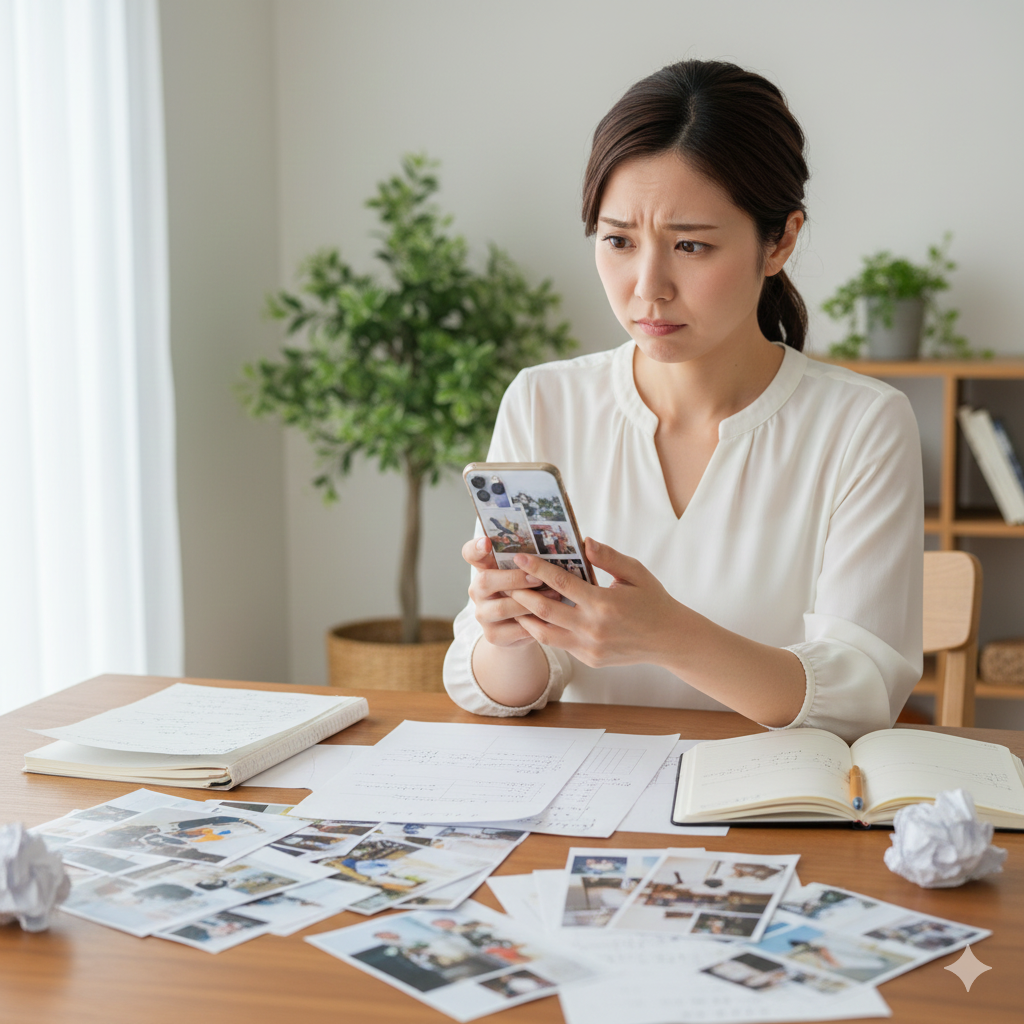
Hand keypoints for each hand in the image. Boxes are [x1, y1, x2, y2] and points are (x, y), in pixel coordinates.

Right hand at [461, 536, 556, 648]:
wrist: (519, 629)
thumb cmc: (529, 591)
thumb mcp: (527, 573)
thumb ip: (532, 560)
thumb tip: (568, 545)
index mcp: (484, 568)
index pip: (470, 553)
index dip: (476, 547)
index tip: (487, 542)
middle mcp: (477, 590)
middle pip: (485, 580)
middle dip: (514, 578)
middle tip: (538, 578)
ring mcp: (482, 614)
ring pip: (502, 607)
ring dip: (529, 603)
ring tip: (554, 597)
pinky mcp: (493, 635)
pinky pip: (513, 629)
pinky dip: (533, 623)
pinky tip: (550, 619)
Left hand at [509, 538, 683, 667]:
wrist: (669, 640)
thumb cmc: (653, 601)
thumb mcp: (635, 573)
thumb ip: (609, 557)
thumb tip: (585, 541)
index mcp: (603, 603)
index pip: (561, 582)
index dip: (536, 568)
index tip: (519, 557)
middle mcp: (593, 628)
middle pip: (544, 610)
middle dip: (521, 593)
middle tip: (505, 580)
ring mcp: (589, 647)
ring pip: (544, 634)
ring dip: (525, 617)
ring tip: (512, 601)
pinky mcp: (589, 659)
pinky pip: (559, 644)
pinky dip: (543, 630)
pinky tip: (535, 617)